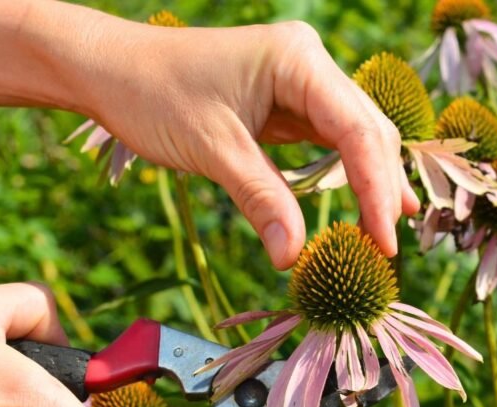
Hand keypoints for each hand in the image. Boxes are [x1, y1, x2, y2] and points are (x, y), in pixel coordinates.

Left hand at [71, 18, 420, 267]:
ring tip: (383, 236)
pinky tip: (361, 208)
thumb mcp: (212, 150)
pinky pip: (330, 141)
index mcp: (298, 59)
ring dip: (370, 183)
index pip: (357, 130)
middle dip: (381, 189)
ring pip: (355, 136)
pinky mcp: (288, 101)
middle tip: (386, 249)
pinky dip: (344, 176)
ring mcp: (301, 81)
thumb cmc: (153, 96)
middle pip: (368, 130)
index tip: (384, 241)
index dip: (376, 188)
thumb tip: (292, 257)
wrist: (110, 70)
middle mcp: (309, 63)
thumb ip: (260, 199)